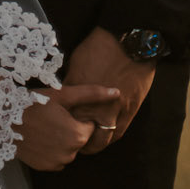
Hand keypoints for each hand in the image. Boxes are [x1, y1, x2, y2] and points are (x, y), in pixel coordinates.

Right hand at [13, 84, 120, 171]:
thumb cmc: (35, 101)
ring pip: (68, 150)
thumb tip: (117, 92)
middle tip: (53, 116)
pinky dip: (52, 150)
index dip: (77, 117)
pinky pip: (56, 159)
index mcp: (77, 135)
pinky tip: (40, 137)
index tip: (63, 110)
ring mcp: (56, 163)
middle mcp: (69, 154)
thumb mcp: (63, 95)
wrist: (3, 116)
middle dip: (70, 129)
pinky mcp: (44, 168)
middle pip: (78, 139)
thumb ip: (92, 94)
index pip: (88, 128)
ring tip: (45, 125)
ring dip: (61, 140)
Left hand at [64, 29, 155, 151]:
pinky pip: (118, 133)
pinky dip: (111, 138)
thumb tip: (68, 93)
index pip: (64, 119)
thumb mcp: (77, 62)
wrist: (129, 43)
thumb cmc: (100, 47)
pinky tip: (107, 138)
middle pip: (80, 134)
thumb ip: (72, 83)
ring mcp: (111, 112)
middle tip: (73, 143)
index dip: (61, 126)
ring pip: (101, 140)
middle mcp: (91, 107)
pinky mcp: (128, 113)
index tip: (59, 129)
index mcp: (76, 95)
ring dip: (95, 144)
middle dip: (76, 141)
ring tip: (89, 145)